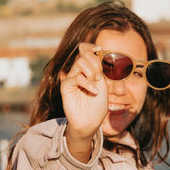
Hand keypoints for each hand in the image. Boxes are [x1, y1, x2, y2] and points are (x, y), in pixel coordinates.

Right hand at [60, 43, 107, 161]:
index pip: (84, 50)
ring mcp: (71, 78)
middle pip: (84, 55)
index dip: (90, 46)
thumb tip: (96, 51)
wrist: (90, 122)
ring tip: (96, 83)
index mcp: (88, 70)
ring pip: (80, 63)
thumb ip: (99, 68)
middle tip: (99, 77)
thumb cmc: (97, 105)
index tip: (100, 48)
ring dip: (91, 71)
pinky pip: (76, 77)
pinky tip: (94, 92)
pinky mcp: (66, 86)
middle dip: (95, 63)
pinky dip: (87, 83)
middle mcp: (78, 72)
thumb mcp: (103, 83)